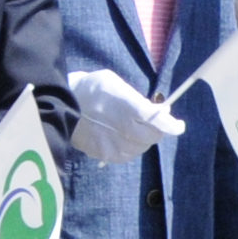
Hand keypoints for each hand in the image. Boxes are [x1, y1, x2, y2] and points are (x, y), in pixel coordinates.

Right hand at [66, 66, 186, 164]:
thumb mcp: (115, 83)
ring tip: (135, 128)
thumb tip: (157, 112)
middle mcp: (123, 127)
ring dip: (145, 139)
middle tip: (155, 122)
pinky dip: (131, 147)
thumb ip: (137, 100)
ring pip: (142, 147)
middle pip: (153, 136)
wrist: (59, 104)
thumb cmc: (92, 88)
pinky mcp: (105, 154)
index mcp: (127, 106)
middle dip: (159, 130)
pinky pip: (128, 155)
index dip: (172, 125)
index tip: (178, 125)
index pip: (158, 121)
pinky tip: (124, 137)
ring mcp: (113, 143)